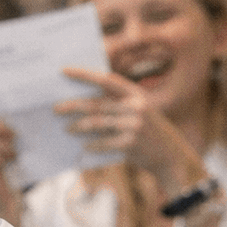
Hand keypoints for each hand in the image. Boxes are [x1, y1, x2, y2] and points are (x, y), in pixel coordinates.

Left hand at [56, 67, 201, 190]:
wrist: (172, 156)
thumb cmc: (148, 132)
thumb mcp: (138, 112)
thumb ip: (117, 104)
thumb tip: (81, 101)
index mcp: (137, 94)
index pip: (106, 80)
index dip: (84, 74)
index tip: (64, 71)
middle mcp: (136, 106)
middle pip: (96, 104)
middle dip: (72, 106)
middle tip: (55, 109)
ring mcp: (134, 125)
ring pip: (96, 123)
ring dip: (78, 126)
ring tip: (67, 129)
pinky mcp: (131, 143)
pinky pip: (103, 142)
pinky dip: (92, 145)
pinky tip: (85, 147)